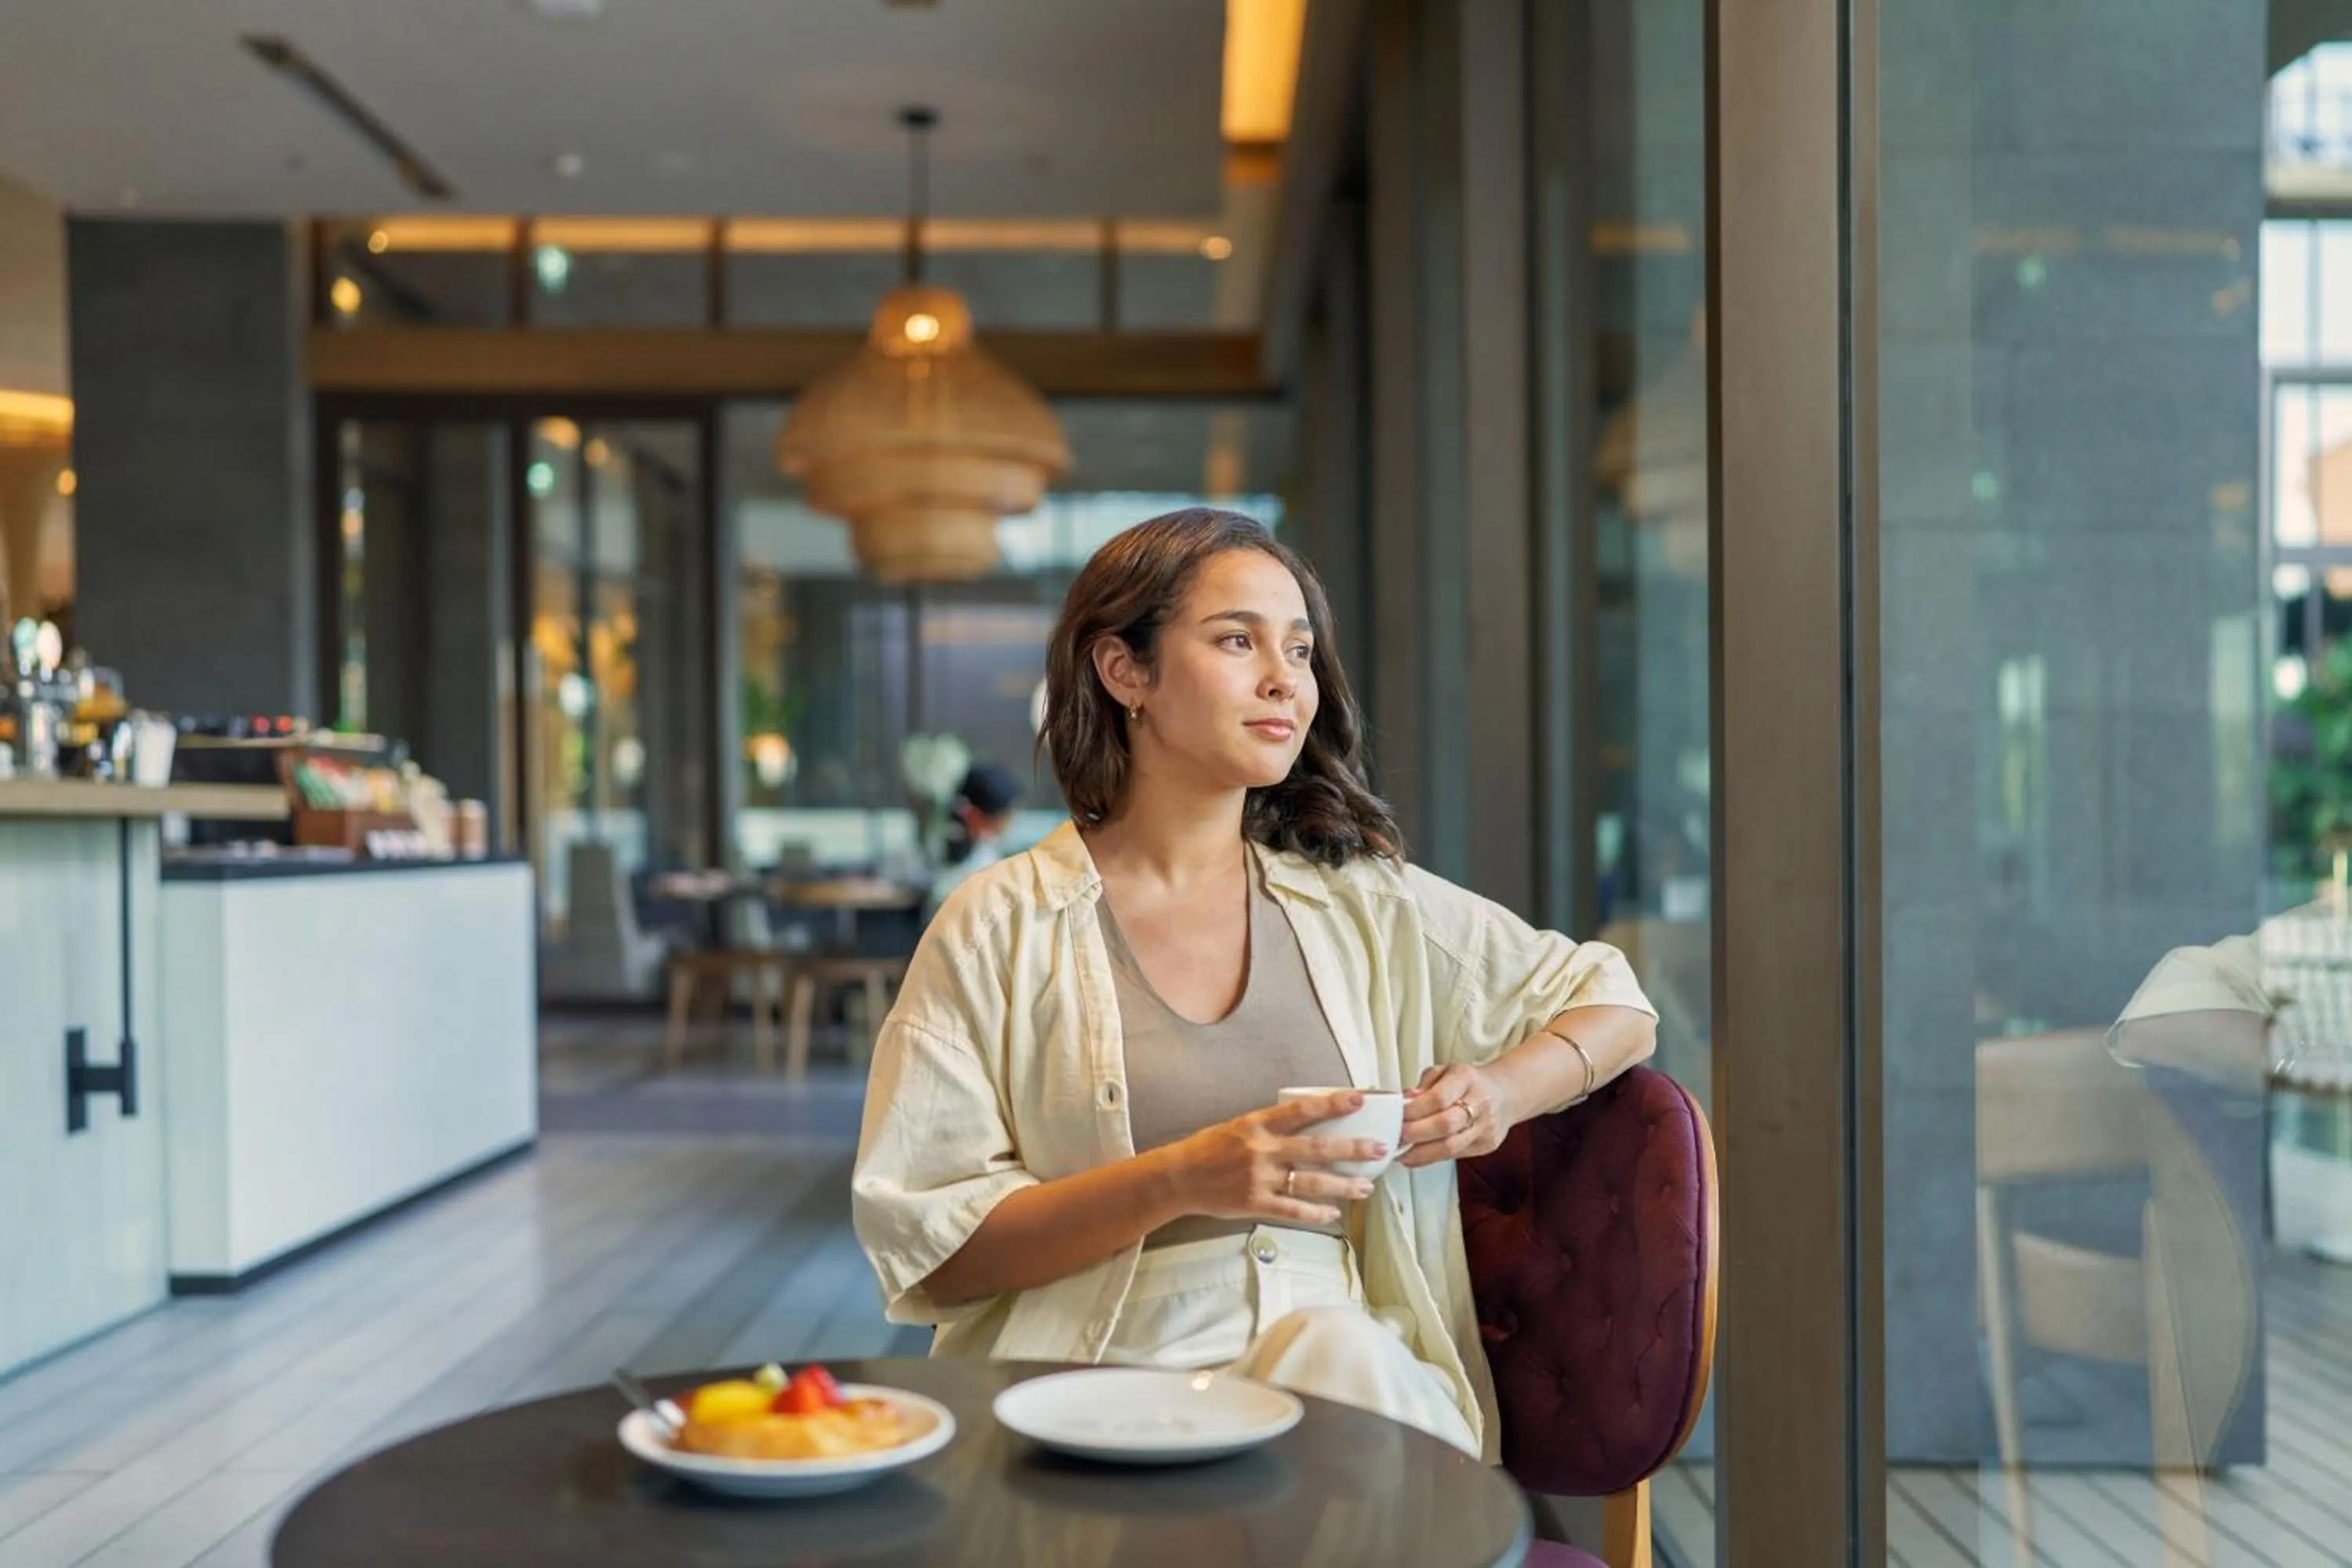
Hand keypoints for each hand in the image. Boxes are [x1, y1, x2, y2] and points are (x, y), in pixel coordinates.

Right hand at [1158, 1091, 1390, 1227]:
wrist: (1180, 1177)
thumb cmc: (1210, 1148)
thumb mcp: (1239, 1125)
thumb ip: (1272, 1126)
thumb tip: (1311, 1121)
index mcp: (1257, 1124)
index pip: (1302, 1110)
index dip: (1333, 1104)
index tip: (1360, 1100)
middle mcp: (1262, 1150)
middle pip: (1317, 1148)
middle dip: (1353, 1149)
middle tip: (1380, 1149)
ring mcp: (1260, 1179)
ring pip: (1312, 1182)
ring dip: (1343, 1185)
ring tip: (1366, 1187)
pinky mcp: (1255, 1204)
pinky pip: (1293, 1209)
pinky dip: (1316, 1212)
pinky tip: (1334, 1213)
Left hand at [1399, 1063, 1514, 1167]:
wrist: (1506, 1094)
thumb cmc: (1469, 1082)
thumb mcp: (1445, 1071)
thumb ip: (1424, 1085)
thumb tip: (1404, 1101)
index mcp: (1467, 1078)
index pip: (1439, 1098)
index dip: (1415, 1110)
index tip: (1397, 1116)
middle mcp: (1480, 1102)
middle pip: (1446, 1125)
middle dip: (1417, 1134)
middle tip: (1396, 1137)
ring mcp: (1486, 1126)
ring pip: (1451, 1146)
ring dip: (1421, 1153)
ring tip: (1401, 1153)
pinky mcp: (1487, 1145)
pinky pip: (1455, 1155)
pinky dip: (1431, 1158)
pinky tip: (1415, 1157)